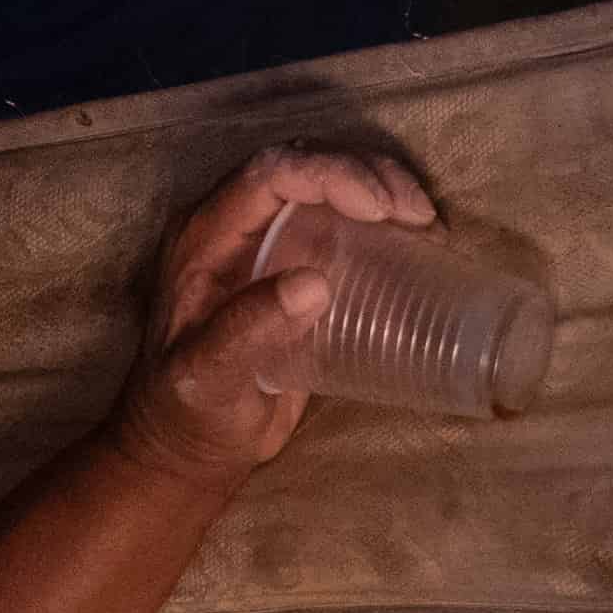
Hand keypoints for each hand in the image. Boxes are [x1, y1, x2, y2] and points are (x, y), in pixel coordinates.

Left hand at [110, 146, 438, 486]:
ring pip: (328, 186)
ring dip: (381, 189)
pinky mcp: (297, 268)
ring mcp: (268, 244)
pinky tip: (420, 241)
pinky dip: (384, 223)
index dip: (328, 174)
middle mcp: (236, 227)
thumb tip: (312, 283)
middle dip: (366, 174)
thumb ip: (247, 330)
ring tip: (425, 223)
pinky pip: (342, 224)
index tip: (380, 210)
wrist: (189, 448)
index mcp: (205, 238)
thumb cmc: (187, 414)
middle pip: (304, 164)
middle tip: (416, 214)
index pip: (269, 176)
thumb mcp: (208, 377)